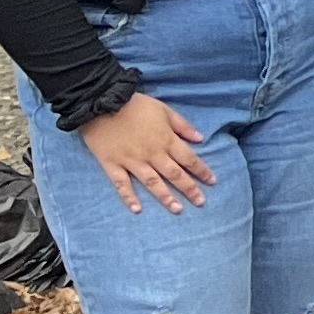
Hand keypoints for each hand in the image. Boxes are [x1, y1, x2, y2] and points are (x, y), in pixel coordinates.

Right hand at [80, 91, 214, 211]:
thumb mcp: (164, 110)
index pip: (189, 159)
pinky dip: (129, 197)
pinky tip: (137, 210)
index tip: (212, 181)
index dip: (202, 170)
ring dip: (165, 197)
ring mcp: (132, 161)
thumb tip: (201, 139)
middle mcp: (152, 154)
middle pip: (174, 174)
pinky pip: (121, 184)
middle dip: (189, 189)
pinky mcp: (112, 165)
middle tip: (200, 202)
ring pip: (152, 182)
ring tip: (177, 210)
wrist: (101, 103)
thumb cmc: (135, 105)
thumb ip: (182, 126)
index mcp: (166, 140)